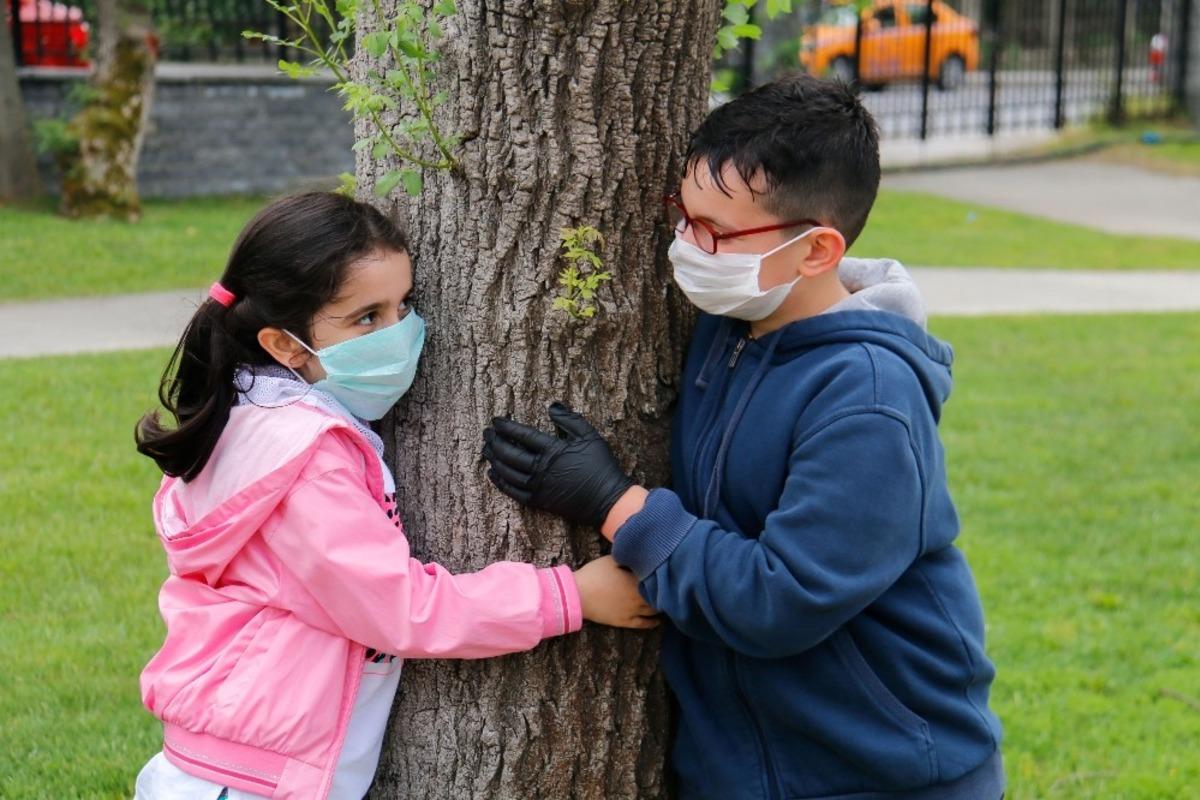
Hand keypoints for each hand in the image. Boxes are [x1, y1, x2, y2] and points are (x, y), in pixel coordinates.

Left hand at [482, 402, 634, 527]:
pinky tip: (493, 473)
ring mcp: (538, 486)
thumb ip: (570, 419)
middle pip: (510, 453)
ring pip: (508, 472)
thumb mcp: (590, 436)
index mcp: (553, 450)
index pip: (522, 435)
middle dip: (495, 441)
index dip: (506, 427)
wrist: (607, 498)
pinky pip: (513, 492)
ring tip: (486, 450)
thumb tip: (552, 406)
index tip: (496, 421)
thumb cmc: (600, 465)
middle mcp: (541, 468)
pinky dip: (500, 482)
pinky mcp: (539, 501)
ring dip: (494, 460)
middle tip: (486, 433)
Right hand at [573, 556, 659, 629]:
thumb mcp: (612, 559)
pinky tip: (658, 621)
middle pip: (658, 595)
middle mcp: (638, 597)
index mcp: (636, 580)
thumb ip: (627, 556)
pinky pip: (644, 624)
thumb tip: (638, 553)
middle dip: (663, 590)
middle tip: (666, 586)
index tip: (666, 572)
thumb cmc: (594, 574)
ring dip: (660, 605)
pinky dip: (653, 623)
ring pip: (653, 610)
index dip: (661, 575)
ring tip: (664, 601)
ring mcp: (633, 611)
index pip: (656, 578)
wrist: (578, 595)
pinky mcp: (625, 621)